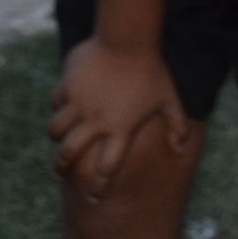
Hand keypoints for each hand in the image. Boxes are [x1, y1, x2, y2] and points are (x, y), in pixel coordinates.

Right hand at [49, 38, 189, 200]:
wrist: (128, 40)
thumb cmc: (152, 70)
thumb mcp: (169, 99)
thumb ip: (176, 126)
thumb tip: (181, 149)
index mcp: (120, 129)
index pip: (107, 168)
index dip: (100, 187)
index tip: (95, 199)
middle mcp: (96, 121)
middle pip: (71, 153)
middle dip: (61, 167)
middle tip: (58, 174)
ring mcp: (79, 103)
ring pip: (56, 129)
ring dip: (56, 137)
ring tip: (58, 139)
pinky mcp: (68, 85)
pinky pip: (56, 102)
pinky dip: (57, 108)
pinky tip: (60, 108)